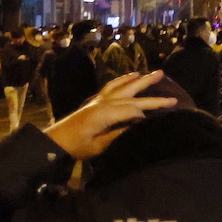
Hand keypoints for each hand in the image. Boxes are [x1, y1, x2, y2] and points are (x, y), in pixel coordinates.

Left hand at [45, 72, 175, 160]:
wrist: (53, 142)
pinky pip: (112, 86)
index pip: (133, 110)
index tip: (159, 119)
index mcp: (105, 114)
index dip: (147, 114)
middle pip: (131, 93)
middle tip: (168, 82)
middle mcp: (104, 102)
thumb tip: (137, 125)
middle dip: (150, 88)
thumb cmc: (76, 147)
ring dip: (139, 79)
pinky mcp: (95, 101)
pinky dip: (123, 79)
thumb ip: (118, 134)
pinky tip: (131, 76)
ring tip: (154, 73)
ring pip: (123, 86)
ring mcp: (99, 100)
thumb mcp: (99, 146)